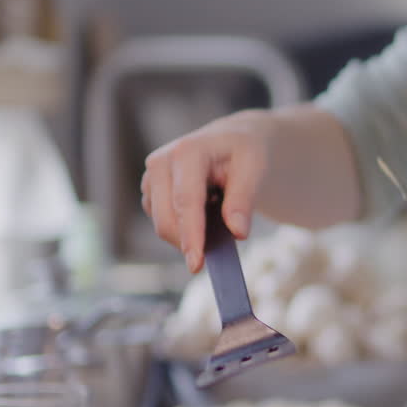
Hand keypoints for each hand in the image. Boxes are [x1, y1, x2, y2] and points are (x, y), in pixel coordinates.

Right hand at [141, 110, 270, 272]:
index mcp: (187, 151)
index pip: (186, 201)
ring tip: (217, 216)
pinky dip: (184, 229)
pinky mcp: (151, 193)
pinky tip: (205, 215)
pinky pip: (163, 223)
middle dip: (189, 242)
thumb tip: (237, 232)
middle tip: (218, 254)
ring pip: (162, 225)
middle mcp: (161, 162)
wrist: (232, 142)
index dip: (191, 234)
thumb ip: (244, 200)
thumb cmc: (245, 153)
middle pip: (166, 218)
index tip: (197, 264)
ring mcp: (151, 178)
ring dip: (188, 234)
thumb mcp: (255, 168)